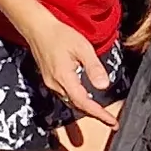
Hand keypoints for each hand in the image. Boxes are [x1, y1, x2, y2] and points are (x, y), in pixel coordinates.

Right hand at [22, 9, 117, 126]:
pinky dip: (78, 100)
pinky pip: (65, 95)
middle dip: (95, 115)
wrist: (38, 28)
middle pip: (77, 106)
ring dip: (86, 109)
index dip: (99, 114)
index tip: (112, 122)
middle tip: (111, 121)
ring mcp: (51, 83)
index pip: (84, 103)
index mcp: (64, 77)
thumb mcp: (82, 48)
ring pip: (71, 102)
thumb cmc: (59, 35)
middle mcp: (55, 84)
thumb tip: (104, 86)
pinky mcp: (50, 80)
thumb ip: (94, 68)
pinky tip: (85, 98)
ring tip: (101, 113)